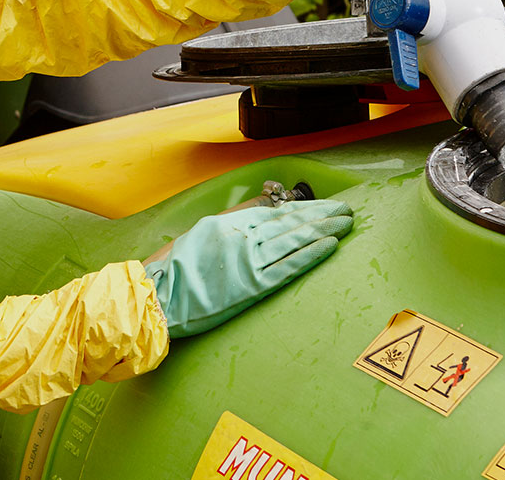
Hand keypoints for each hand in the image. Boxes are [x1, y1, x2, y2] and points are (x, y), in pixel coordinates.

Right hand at [145, 200, 352, 337]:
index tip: (323, 206)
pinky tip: (330, 245)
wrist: (158, 297)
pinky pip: (288, 267)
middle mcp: (242, 236)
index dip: (303, 208)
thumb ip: (230, 225)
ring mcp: (249, 260)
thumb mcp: (200, 234)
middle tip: (345, 209)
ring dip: (324, 230)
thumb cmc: (174, 270)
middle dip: (321, 214)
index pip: (275, 212)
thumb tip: (256, 217)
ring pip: (295, 239)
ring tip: (346, 223)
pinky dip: (310, 254)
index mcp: (229, 222)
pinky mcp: (252, 286)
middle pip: (291, 221)